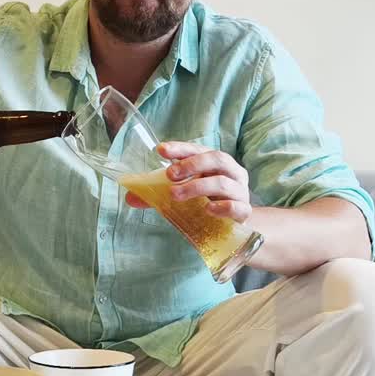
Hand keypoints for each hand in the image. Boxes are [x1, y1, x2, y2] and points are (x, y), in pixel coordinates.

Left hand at [124, 141, 251, 221]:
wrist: (236, 226)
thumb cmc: (209, 202)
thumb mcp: (185, 195)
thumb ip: (159, 196)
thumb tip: (130, 197)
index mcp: (216, 163)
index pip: (199, 149)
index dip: (180, 148)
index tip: (160, 150)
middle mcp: (232, 173)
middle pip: (217, 159)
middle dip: (192, 164)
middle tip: (169, 174)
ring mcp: (240, 192)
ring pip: (223, 183)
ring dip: (197, 186)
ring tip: (175, 195)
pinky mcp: (244, 213)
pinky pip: (237, 207)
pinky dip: (222, 207)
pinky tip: (207, 209)